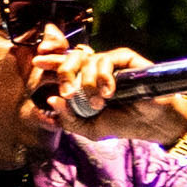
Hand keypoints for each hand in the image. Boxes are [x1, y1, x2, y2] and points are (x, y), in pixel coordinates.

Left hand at [37, 45, 186, 145]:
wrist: (149, 124)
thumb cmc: (121, 124)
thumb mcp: (89, 128)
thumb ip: (68, 119)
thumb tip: (51, 99)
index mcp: (83, 82)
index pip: (64, 68)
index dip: (51, 62)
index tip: (37, 62)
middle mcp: (95, 69)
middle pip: (72, 58)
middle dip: (64, 72)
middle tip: (67, 92)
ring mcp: (110, 63)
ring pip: (88, 61)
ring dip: (88, 84)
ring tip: (97, 103)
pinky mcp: (125, 59)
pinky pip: (107, 59)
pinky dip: (104, 77)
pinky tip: (109, 93)